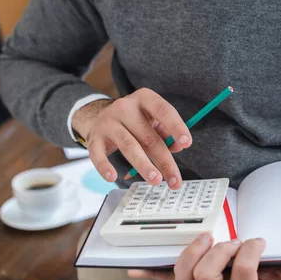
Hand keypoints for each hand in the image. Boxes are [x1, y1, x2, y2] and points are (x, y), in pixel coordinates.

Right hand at [71, 89, 191, 187]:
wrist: (98, 117)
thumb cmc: (134, 121)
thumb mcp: (152, 120)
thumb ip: (166, 133)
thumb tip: (178, 146)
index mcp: (144, 99)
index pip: (163, 110)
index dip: (176, 126)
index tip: (187, 142)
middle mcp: (125, 107)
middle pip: (149, 136)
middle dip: (164, 161)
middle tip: (175, 180)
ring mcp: (108, 122)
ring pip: (129, 146)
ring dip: (144, 165)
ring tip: (156, 180)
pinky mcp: (94, 138)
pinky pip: (98, 154)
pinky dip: (105, 166)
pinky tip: (113, 177)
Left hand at [128, 235, 280, 279]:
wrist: (261, 266)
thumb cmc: (273, 266)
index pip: (241, 275)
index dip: (248, 253)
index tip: (258, 240)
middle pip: (206, 277)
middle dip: (220, 252)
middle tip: (233, 239)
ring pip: (184, 279)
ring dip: (191, 254)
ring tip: (206, 238)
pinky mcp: (189, 277)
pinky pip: (167, 277)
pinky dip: (151, 273)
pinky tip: (135, 269)